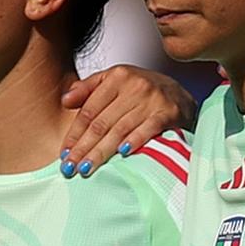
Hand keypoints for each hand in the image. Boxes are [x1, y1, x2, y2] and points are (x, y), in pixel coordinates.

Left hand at [58, 66, 192, 174]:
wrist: (180, 94)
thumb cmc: (143, 91)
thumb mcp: (115, 81)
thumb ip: (89, 89)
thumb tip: (65, 101)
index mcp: (117, 76)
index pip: (89, 110)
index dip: (74, 133)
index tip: (64, 153)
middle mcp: (134, 86)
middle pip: (101, 123)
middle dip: (83, 148)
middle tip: (70, 167)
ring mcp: (152, 100)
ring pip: (120, 130)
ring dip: (101, 152)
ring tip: (86, 169)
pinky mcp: (169, 113)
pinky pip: (148, 129)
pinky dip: (135, 141)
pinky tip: (122, 154)